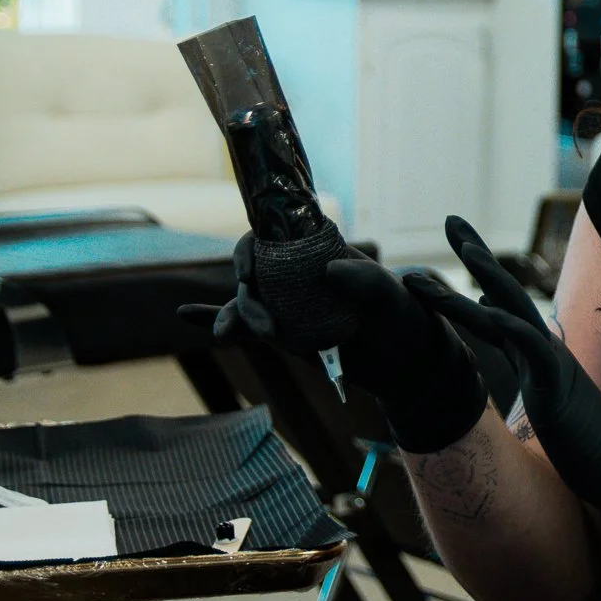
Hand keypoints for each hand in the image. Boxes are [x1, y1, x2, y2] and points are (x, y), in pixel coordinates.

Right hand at [177, 232, 487, 452]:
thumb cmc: (407, 317)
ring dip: (232, 315)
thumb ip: (366, 280)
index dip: (253, 247)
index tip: (248, 269)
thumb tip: (331, 270)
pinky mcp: (285, 332)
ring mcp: (289, 302)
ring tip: (229, 335)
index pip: (275, 237)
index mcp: (321, 251)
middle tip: (265, 328)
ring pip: (246, 301)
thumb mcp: (394, 295)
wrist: (410, 363)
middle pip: (254, 271)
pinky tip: (190, 316)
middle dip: (246, 296)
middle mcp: (298, 273)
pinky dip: (216, 318)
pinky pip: (247, 325)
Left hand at [404, 217, 600, 526]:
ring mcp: (552, 365)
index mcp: (540, 358)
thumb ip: (534, 378)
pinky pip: (527, 346)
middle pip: (504, 291)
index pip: (502, 308)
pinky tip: (480, 304)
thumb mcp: (550, 407)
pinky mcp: (556, 386)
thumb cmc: (589, 450)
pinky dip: (504, 323)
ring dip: (478, 279)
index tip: (461, 247)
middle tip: (451, 218)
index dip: (481, 277)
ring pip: (509, 310)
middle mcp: (545, 351)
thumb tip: (519, 360)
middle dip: (475, 253)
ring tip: (456, 251)